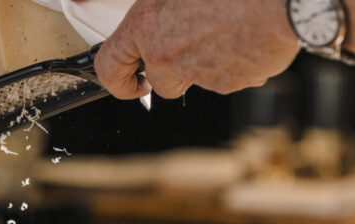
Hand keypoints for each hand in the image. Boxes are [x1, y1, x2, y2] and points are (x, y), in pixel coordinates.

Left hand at [80, 0, 300, 98]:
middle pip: (160, 81)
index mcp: (146, 27)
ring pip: (196, 77)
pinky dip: (233, 61)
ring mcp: (199, 74)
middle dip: (175, 70)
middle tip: (196, 41)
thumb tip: (156, 14)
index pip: (109, 66)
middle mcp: (166, 56)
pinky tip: (245, 34)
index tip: (129, 81)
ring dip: (207, 60)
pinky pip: (226, 77)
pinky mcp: (228, 84)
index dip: (116, 79)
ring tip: (228, 25)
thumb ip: (160, 5)